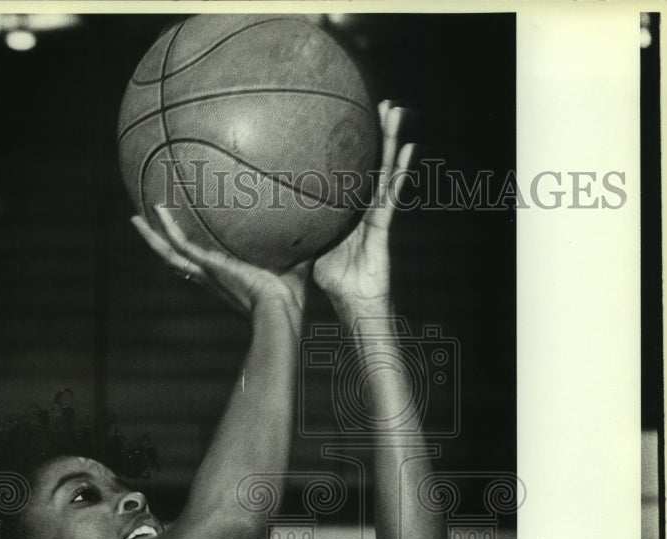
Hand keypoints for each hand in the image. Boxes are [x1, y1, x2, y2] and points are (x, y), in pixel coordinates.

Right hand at [131, 209, 309, 317]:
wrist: (280, 312)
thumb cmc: (291, 299)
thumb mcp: (296, 265)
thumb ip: (302, 247)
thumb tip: (322, 224)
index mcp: (227, 279)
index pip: (203, 266)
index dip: (191, 255)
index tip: (184, 240)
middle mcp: (211, 278)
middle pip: (178, 260)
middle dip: (162, 245)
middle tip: (147, 228)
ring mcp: (207, 274)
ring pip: (171, 254)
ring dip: (152, 237)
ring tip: (135, 219)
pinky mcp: (208, 268)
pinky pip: (181, 246)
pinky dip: (166, 229)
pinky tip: (155, 210)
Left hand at [313, 101, 413, 307]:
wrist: (356, 302)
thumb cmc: (334, 281)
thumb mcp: (306, 249)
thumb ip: (293, 231)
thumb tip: (262, 217)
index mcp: (348, 210)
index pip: (349, 172)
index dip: (351, 148)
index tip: (346, 119)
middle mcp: (364, 206)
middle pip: (370, 163)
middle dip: (374, 133)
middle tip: (375, 102)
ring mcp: (377, 214)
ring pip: (385, 170)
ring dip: (391, 141)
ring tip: (394, 112)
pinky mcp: (384, 225)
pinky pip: (392, 194)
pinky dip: (401, 171)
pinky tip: (408, 150)